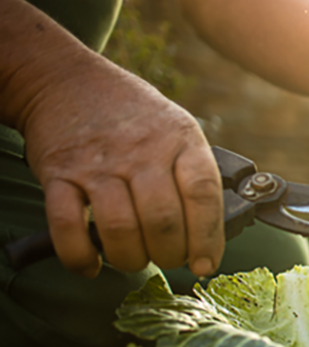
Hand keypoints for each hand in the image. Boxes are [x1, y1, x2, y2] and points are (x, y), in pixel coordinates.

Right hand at [20, 56, 223, 277]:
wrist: (68, 80)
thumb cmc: (134, 116)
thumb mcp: (178, 129)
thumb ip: (194, 173)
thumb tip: (212, 234)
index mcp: (180, 139)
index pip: (203, 193)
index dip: (207, 236)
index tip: (207, 263)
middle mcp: (141, 150)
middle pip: (162, 219)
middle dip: (170, 254)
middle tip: (169, 259)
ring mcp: (98, 163)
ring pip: (119, 228)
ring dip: (130, 258)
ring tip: (134, 259)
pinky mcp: (58, 174)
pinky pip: (67, 225)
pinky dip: (79, 255)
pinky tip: (91, 265)